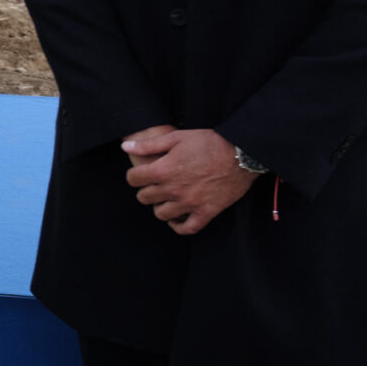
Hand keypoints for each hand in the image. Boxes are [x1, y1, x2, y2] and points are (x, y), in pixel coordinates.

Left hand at [123, 125, 255, 233]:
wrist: (242, 153)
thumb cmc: (209, 142)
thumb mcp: (176, 137)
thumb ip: (149, 145)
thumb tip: (125, 147)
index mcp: (164, 170)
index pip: (133, 180)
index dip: (134, 176)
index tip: (141, 174)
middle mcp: (174, 189)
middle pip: (144, 198)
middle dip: (146, 190)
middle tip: (154, 185)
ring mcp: (190, 203)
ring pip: (161, 214)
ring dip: (160, 207)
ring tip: (166, 199)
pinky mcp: (207, 212)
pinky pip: (186, 228)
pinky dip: (178, 226)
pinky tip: (177, 217)